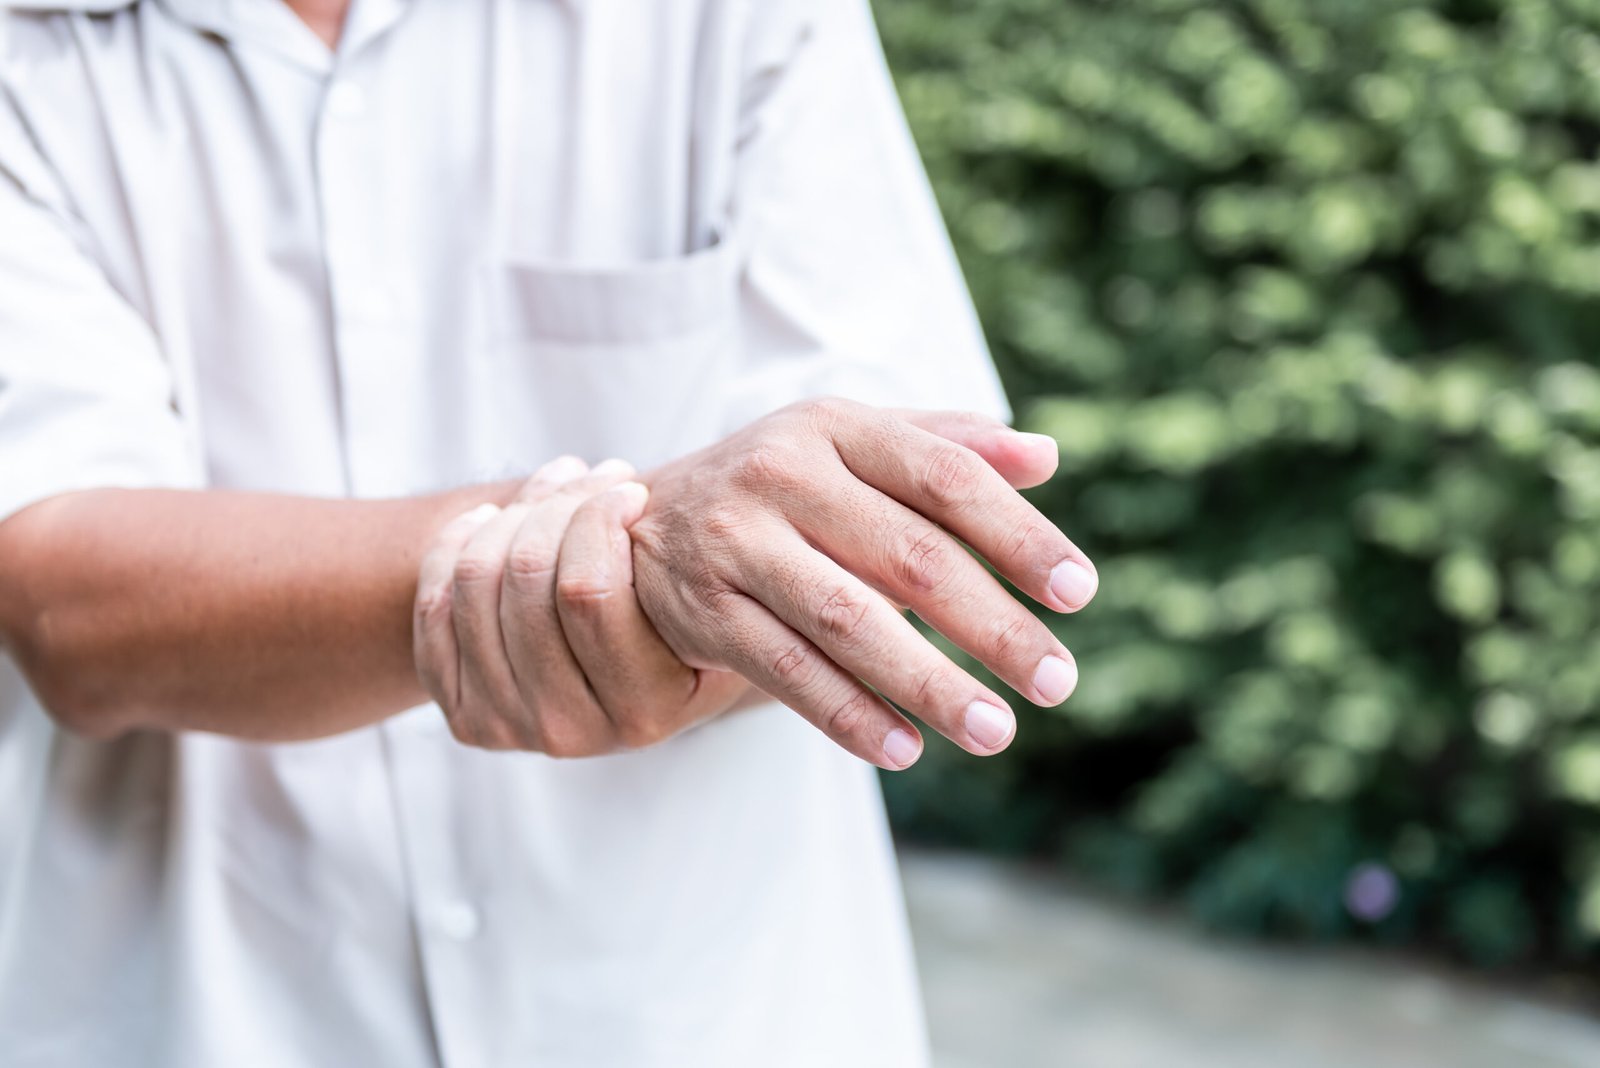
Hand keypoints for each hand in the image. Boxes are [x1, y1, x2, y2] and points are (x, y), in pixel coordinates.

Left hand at [414, 457, 749, 753]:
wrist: (633, 683)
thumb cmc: (686, 626)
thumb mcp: (719, 611)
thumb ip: (708, 576)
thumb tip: (703, 515)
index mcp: (644, 712)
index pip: (588, 591)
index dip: (600, 516)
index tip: (629, 487)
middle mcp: (571, 733)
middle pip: (526, 577)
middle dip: (558, 503)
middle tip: (592, 475)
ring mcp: (508, 727)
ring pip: (476, 581)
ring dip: (513, 511)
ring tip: (555, 484)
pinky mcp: (465, 717)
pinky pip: (435, 606)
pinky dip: (457, 545)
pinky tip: (493, 519)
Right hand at [629, 398, 1095, 770]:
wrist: (646, 525)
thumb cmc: (785, 487)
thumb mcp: (856, 448)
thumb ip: (948, 446)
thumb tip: (1046, 457)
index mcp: (836, 427)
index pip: (947, 478)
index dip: (1019, 535)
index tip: (1080, 593)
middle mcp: (783, 474)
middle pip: (909, 555)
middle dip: (992, 625)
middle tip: (1056, 681)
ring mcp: (737, 543)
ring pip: (849, 620)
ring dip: (929, 683)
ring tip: (995, 731)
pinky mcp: (705, 610)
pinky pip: (787, 671)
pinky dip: (848, 714)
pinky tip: (906, 750)